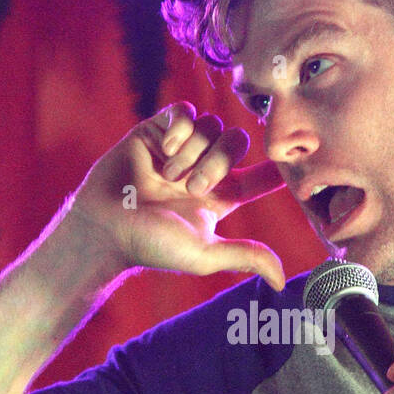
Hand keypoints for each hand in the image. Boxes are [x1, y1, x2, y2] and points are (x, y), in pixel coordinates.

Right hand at [67, 100, 287, 289]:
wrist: (104, 227)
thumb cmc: (151, 246)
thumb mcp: (205, 254)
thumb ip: (246, 257)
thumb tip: (282, 281)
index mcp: (220, 197)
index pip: (259, 176)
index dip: (274, 168)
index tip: (290, 159)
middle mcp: (203, 169)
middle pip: (237, 142)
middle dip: (218, 161)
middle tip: (191, 186)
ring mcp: (180, 149)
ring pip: (211, 125)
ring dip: (192, 151)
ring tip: (167, 175)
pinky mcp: (156, 131)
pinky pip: (184, 112)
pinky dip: (179, 128)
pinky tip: (163, 149)